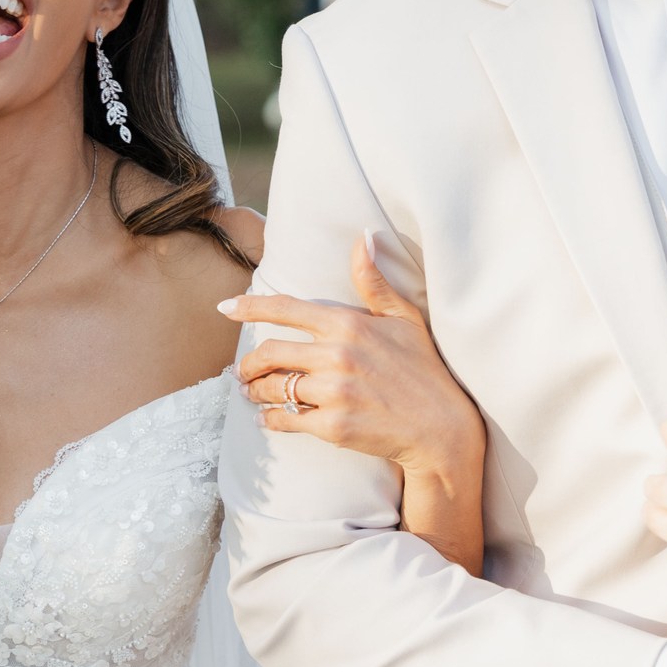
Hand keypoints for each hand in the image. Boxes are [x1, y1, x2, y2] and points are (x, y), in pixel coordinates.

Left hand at [221, 236, 487, 573]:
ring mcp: (334, 393)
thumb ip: (374, 282)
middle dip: (248, 364)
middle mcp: (337, 356)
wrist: (441, 428)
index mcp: (348, 325)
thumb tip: (363, 237)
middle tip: (242, 371)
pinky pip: (285, 420)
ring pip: (273, 388)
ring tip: (253, 393)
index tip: (225, 309)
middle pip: (270, 353)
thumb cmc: (424, 370)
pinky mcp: (333, 427)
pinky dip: (271, 420)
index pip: (286, 309)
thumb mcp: (404, 319)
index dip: (249, 307)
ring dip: (255, 392)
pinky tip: (269, 419)